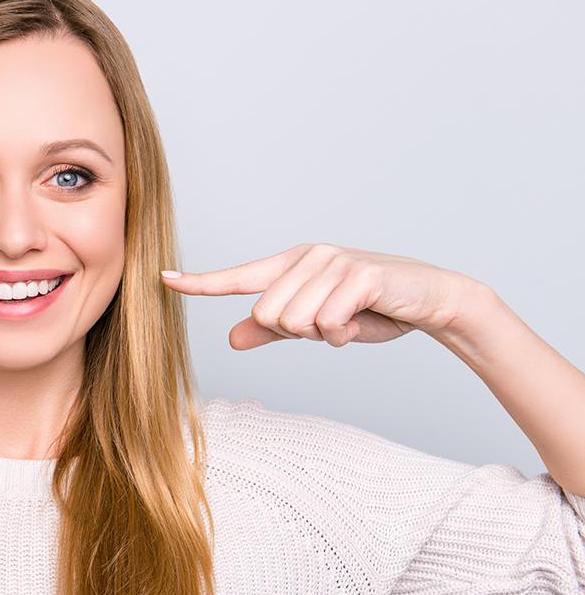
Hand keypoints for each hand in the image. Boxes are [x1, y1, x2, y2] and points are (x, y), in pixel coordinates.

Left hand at [162, 243, 482, 349]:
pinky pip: (326, 322)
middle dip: (297, 333)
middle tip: (330, 324)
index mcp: (291, 266)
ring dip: (323, 335)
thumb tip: (231, 337)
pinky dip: (344, 334)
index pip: (238, 277)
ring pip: (295, 321)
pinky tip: (363, 320)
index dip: (201, 282)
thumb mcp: (317, 325)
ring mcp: (333, 262)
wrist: (430, 300)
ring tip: (348, 320)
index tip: (164, 279)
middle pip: (267, 315)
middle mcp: (307, 257)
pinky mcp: (359, 274)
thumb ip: (274, 331)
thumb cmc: (371, 310)